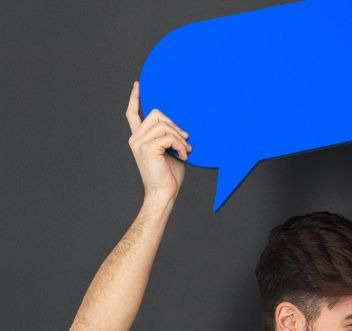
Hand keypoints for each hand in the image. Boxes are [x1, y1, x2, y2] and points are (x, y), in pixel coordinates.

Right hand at [125, 83, 187, 204]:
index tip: (139, 85)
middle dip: (174, 124)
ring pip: (164, 126)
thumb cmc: (169, 175)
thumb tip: (182, 129)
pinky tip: (184, 157)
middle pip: (155, 114)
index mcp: (138, 137)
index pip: (132, 113)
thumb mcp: (170, 151)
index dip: (135, 98)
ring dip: (180, 138)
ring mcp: (139, 142)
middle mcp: (135, 138)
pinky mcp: (147, 148)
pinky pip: (168, 137)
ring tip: (186, 152)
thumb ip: (169, 137)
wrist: (164, 192)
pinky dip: (180, 145)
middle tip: (186, 140)